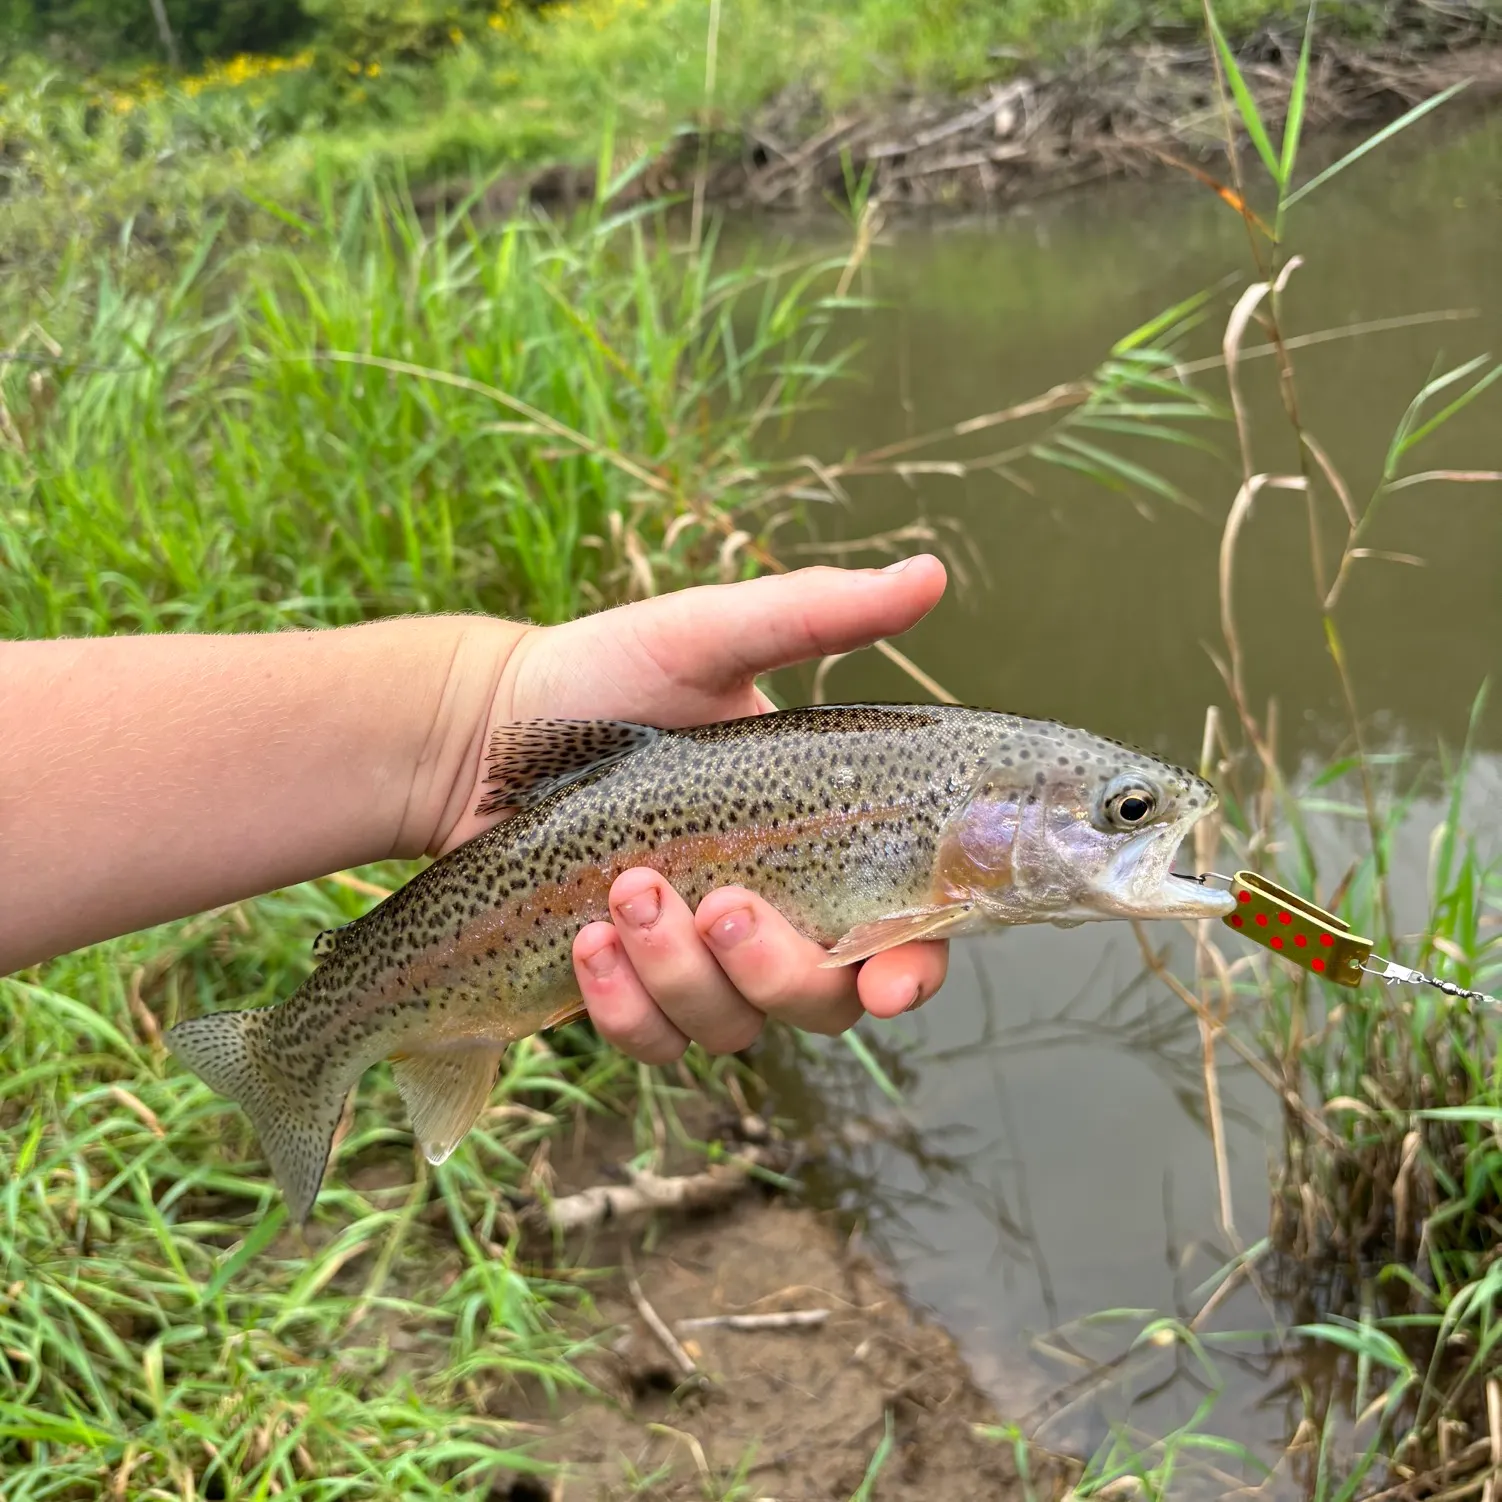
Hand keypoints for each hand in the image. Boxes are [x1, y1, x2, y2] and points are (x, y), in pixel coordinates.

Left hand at [444, 557, 950, 1061]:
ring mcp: (700, 964)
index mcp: (816, 843)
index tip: (888, 980)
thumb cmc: (606, 675)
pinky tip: (586, 942)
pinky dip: (624, 1006)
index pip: (900, 929)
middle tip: (721, 900)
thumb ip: (817, 615)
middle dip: (777, 968)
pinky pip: (651, 1041)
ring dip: (683, 974)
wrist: (483, 734)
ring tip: (623, 893)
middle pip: (823, 1001)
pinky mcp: (628, 993)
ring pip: (734, 1027)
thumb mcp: (709, 636)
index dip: (910, 967)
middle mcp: (773, 915)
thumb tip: (930, 574)